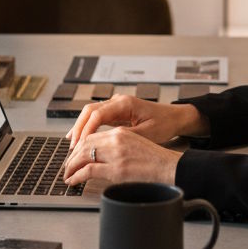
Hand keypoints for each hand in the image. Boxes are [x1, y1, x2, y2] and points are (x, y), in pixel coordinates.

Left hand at [63, 126, 181, 185]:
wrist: (171, 167)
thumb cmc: (156, 160)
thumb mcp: (135, 145)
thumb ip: (118, 147)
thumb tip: (101, 158)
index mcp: (121, 132)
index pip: (92, 136)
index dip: (79, 147)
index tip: (74, 156)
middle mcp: (117, 139)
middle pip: (84, 144)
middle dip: (72, 157)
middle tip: (67, 167)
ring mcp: (116, 154)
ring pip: (83, 156)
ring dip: (71, 166)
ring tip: (68, 175)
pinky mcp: (117, 169)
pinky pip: (89, 171)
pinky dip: (77, 176)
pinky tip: (73, 181)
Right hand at [65, 94, 206, 149]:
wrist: (175, 117)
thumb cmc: (164, 124)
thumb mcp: (146, 134)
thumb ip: (125, 137)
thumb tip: (105, 145)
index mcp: (125, 104)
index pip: (97, 114)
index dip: (85, 130)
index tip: (79, 145)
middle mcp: (118, 101)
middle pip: (89, 111)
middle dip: (78, 128)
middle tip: (72, 147)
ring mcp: (116, 105)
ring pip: (91, 113)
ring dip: (81, 127)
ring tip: (72, 144)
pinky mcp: (117, 111)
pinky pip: (97, 117)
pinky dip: (87, 127)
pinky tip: (80, 137)